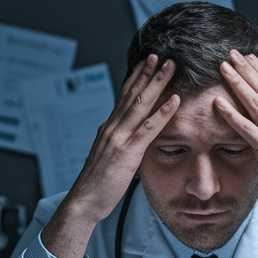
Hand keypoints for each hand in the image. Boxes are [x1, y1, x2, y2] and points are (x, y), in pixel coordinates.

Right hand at [40, 55, 179, 257]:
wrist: (84, 201)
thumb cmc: (98, 185)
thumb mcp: (110, 158)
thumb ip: (120, 144)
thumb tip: (131, 138)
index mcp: (108, 128)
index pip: (123, 96)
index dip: (136, 78)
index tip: (147, 62)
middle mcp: (112, 128)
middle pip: (131, 93)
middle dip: (147, 72)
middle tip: (160, 55)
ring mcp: (119, 138)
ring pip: (140, 104)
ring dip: (156, 83)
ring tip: (170, 67)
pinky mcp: (127, 152)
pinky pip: (148, 128)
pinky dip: (162, 112)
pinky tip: (174, 99)